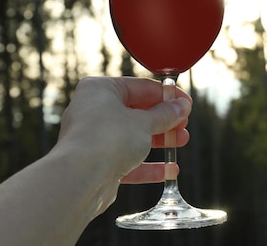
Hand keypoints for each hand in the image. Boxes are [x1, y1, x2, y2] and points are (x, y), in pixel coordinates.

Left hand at [55, 77, 191, 208]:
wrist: (80, 178)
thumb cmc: (107, 139)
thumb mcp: (145, 122)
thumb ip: (166, 114)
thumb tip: (182, 106)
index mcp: (100, 89)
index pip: (140, 87)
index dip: (167, 96)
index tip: (186, 103)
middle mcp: (92, 110)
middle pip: (137, 112)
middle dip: (164, 120)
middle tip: (183, 125)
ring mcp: (93, 138)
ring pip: (133, 136)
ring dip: (159, 140)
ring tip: (180, 143)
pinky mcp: (96, 163)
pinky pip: (126, 160)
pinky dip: (147, 165)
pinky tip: (167, 170)